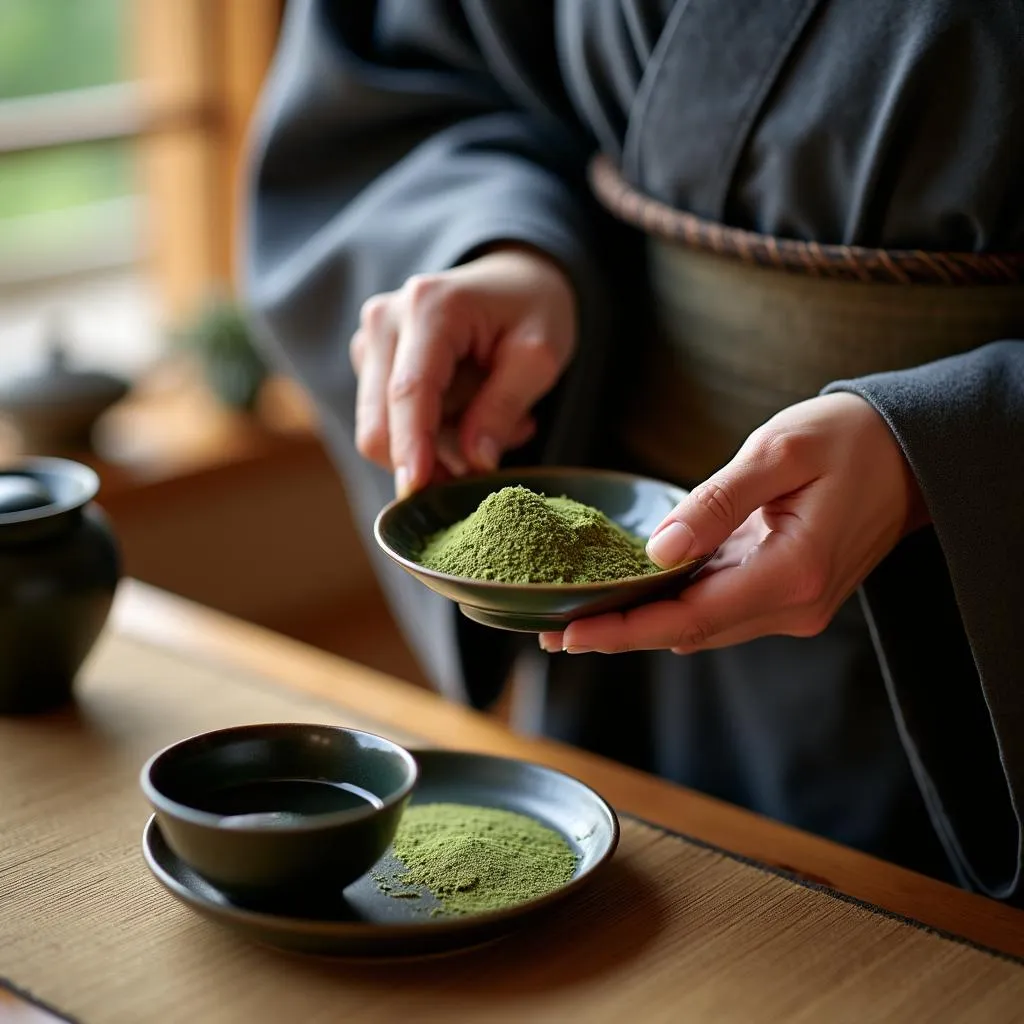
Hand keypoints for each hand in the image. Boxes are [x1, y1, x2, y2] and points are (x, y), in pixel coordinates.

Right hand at [349, 247, 576, 496]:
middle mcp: (385, 320)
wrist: (513, 279)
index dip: (411, 446)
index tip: (417, 491)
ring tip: (497, 417)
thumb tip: (474, 462)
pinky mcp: (369, 362)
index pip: (410, 391)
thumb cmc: (532, 309)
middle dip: (429, 458)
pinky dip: (434, 432)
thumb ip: (504, 406)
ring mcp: (370, 341)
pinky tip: (472, 409)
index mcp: (430, 307)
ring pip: (384, 430)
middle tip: (491, 458)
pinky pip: (391, 423)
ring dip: (441, 443)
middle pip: (379, 421)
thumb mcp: (540, 356)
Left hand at [539, 393, 928, 653]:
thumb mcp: (777, 453)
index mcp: (792, 572)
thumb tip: (656, 551)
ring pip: (701, 627)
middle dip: (620, 634)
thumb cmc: (847, 440)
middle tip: (550, 633)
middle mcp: (793, 604)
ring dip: (641, 626)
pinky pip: (719, 609)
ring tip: (577, 620)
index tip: (570, 635)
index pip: (690, 618)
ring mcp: (793, 606)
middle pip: (688, 632)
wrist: (911, 453)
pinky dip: (673, 608)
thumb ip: (716, 503)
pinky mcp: (788, 594)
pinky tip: (631, 598)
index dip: (625, 631)